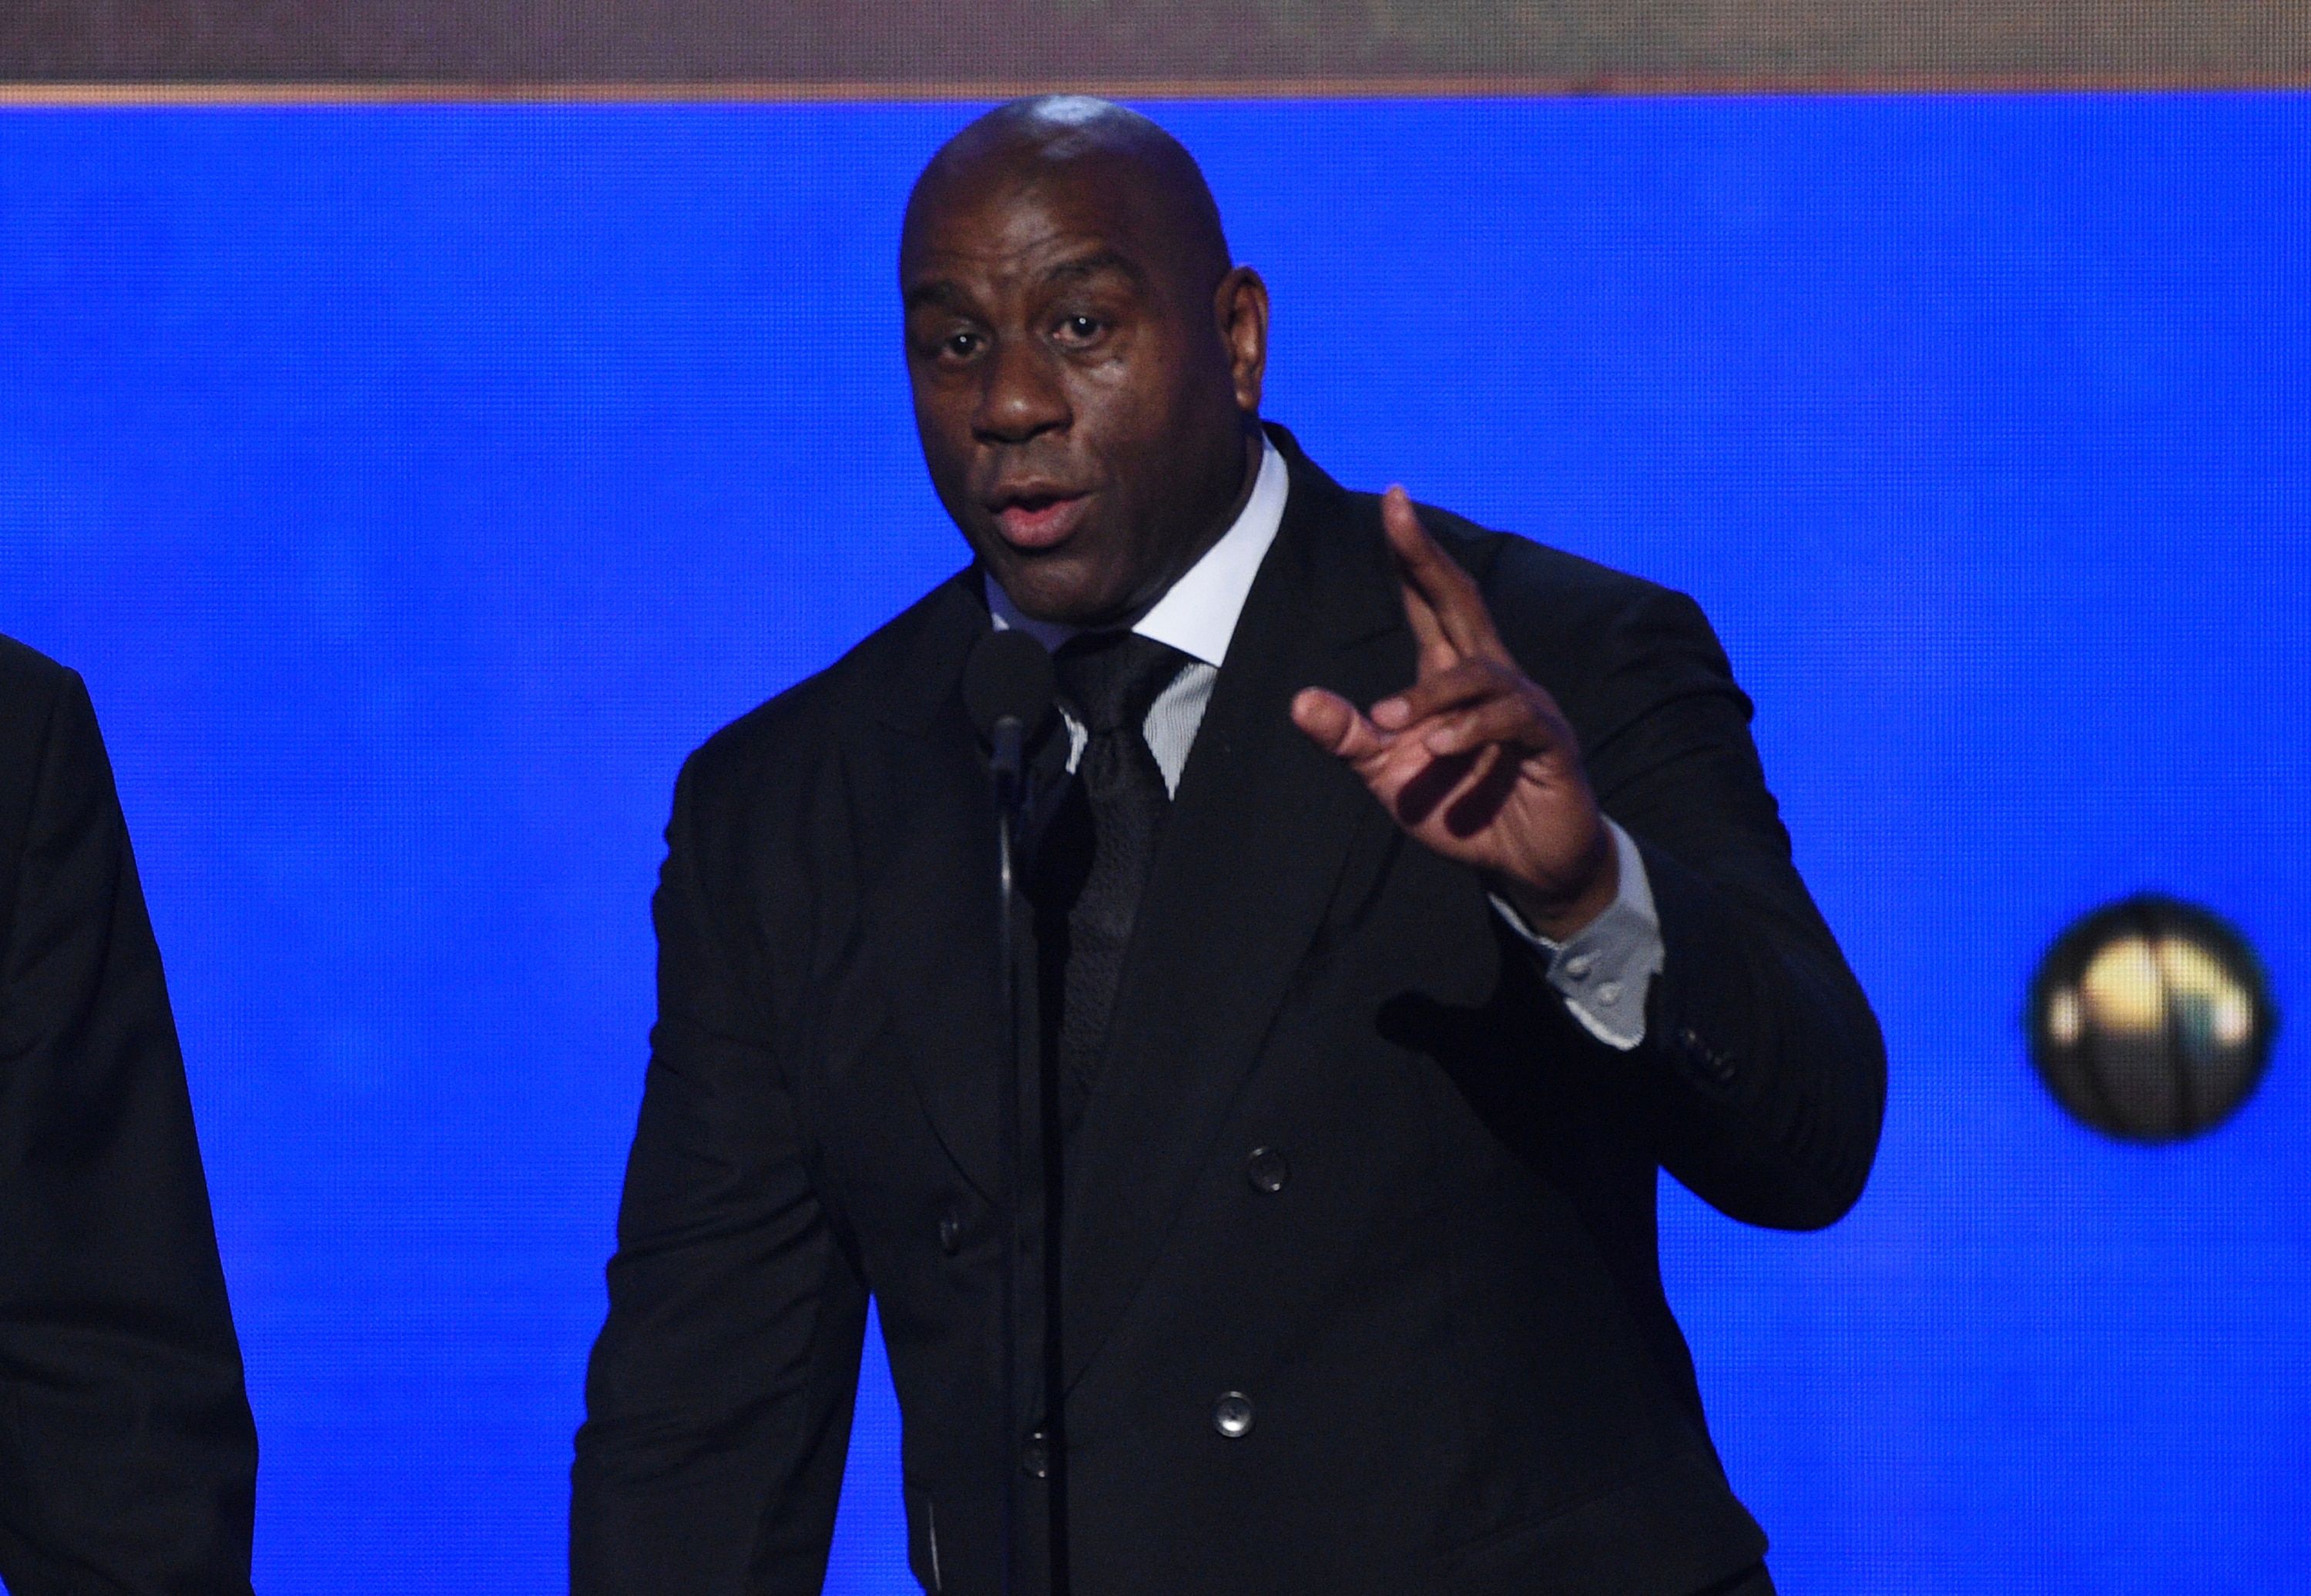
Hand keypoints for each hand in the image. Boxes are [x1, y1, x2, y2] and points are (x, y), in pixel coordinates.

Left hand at [1291, 487, 1616, 941]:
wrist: (1526, 864)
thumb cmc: (1461, 810)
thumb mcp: (1389, 775)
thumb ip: (1350, 738)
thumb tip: (1299, 701)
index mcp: (1452, 676)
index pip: (1429, 601)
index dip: (1411, 554)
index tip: (1393, 501)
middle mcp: (1492, 677)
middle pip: (1461, 600)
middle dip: (1427, 556)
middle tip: (1397, 513)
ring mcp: (1525, 705)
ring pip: (1478, 674)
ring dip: (1430, 697)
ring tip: (1391, 725)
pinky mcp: (1549, 743)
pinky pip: (1511, 721)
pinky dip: (1471, 731)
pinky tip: (1440, 748)